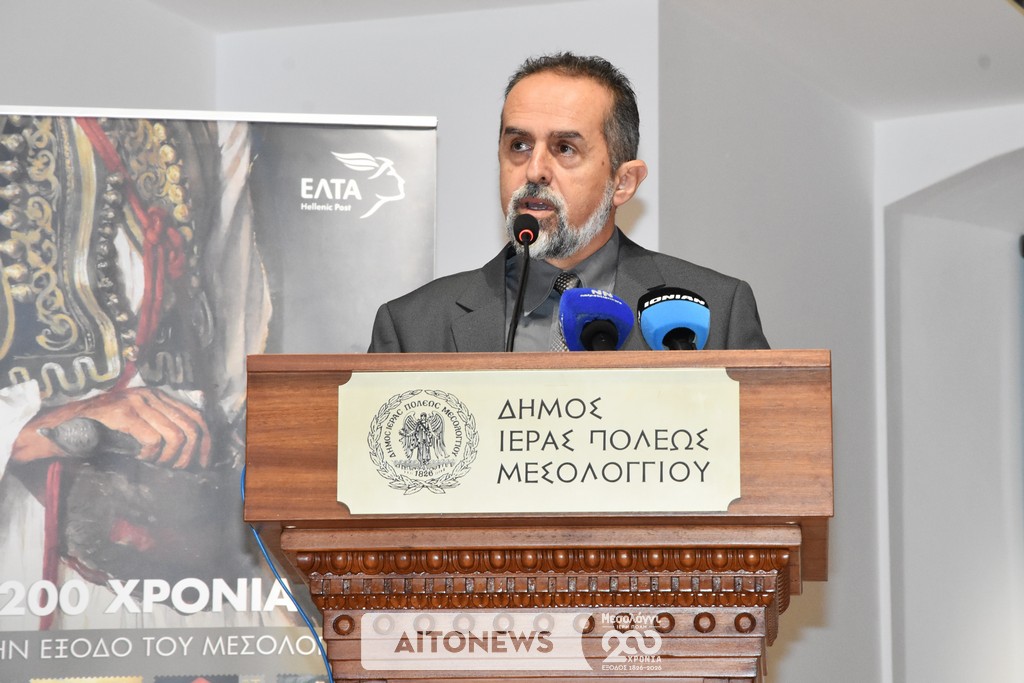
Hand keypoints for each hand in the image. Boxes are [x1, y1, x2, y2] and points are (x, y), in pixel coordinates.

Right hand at [12, 388, 210, 468]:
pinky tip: (140, 458)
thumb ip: (161, 428)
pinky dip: (151, 455)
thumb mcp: (138, 426)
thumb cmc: (101, 432)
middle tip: (176, 468)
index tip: (203, 462)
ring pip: (176, 435)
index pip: (196, 416)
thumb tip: (191, 451)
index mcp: (158, 396)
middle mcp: (150, 395)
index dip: (205, 442)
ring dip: (169, 457)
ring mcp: (137, 402)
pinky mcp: (123, 414)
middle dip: (189, 454)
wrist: (61, 428)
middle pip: (191, 427)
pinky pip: (154, 440)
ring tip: (156, 463)